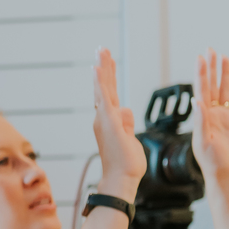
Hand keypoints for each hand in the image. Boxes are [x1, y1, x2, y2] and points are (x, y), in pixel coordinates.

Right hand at [91, 48, 145, 198]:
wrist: (122, 179)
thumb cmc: (126, 165)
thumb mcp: (131, 139)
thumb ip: (127, 124)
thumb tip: (127, 109)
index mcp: (110, 122)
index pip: (110, 95)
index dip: (108, 78)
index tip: (106, 63)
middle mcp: (104, 118)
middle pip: (104, 88)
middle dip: (104, 67)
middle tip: (102, 49)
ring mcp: (104, 120)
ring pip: (103, 89)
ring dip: (102, 69)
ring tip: (101, 52)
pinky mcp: (108, 122)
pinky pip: (103, 99)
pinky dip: (99, 83)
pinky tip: (97, 70)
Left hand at [192, 51, 228, 186]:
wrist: (228, 176)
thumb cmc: (213, 164)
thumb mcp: (203, 142)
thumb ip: (201, 121)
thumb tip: (197, 101)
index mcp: (203, 117)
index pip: (201, 90)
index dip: (201, 73)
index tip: (200, 58)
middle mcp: (213, 115)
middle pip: (212, 86)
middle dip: (211, 68)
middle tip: (210, 50)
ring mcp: (226, 118)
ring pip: (225, 91)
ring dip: (225, 75)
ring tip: (224, 58)